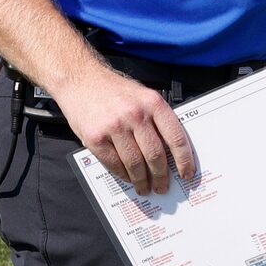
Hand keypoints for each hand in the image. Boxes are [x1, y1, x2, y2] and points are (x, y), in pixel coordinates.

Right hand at [55, 63, 197, 192]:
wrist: (79, 78)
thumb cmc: (113, 89)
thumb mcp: (142, 96)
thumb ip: (156, 119)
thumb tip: (171, 152)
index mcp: (153, 103)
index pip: (176, 138)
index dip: (184, 160)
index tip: (186, 174)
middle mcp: (135, 115)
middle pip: (155, 155)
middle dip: (161, 176)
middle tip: (162, 186)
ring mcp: (114, 127)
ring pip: (135, 164)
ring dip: (141, 180)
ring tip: (144, 187)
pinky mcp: (95, 137)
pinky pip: (114, 164)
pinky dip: (123, 175)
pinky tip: (127, 178)